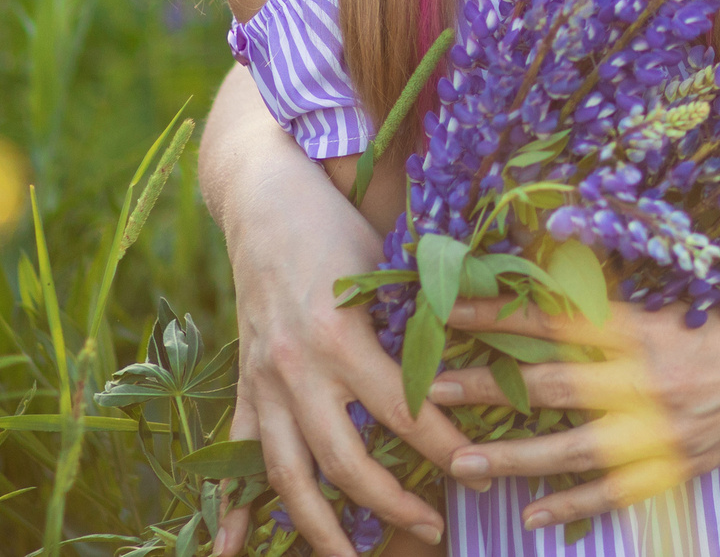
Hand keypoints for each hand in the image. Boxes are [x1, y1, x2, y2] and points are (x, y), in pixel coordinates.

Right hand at [208, 167, 466, 555]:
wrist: (264, 197)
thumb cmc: (338, 223)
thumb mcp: (390, 263)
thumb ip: (427, 314)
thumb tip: (488, 352)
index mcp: (340, 336)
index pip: (404, 413)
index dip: (447, 449)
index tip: (482, 475)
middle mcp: (296, 368)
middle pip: (345, 462)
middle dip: (394, 503)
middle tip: (437, 527)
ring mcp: (265, 382)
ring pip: (287, 476)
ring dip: (319, 528)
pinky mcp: (246, 384)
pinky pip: (237, 457)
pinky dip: (233, 508)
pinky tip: (230, 551)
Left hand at [426, 288, 719, 530]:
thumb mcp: (687, 295)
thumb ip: (622, 298)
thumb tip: (555, 278)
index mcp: (648, 326)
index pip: (553, 318)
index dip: (497, 313)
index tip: (446, 308)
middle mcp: (650, 380)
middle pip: (549, 386)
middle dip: (485, 389)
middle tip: (429, 393)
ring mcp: (666, 431)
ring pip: (572, 450)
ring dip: (512, 458)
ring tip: (462, 463)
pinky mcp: (683, 465)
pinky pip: (616, 492)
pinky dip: (572, 505)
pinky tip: (530, 516)